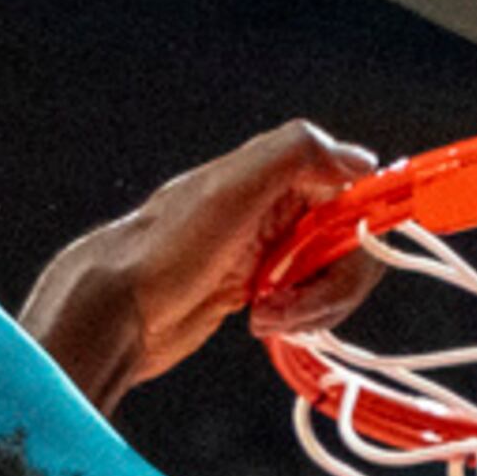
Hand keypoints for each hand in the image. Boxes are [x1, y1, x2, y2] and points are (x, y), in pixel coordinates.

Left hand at [22, 121, 385, 414]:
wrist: (117, 311)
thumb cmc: (165, 249)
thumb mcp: (231, 187)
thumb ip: (295, 154)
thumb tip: (360, 159)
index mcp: (278, 174)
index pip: (355, 194)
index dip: (359, 232)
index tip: (338, 261)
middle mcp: (279, 208)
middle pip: (352, 245)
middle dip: (331, 284)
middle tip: (292, 303)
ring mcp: (272, 251)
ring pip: (332, 280)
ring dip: (311, 308)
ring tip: (266, 315)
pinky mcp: (262, 290)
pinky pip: (308, 305)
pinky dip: (295, 320)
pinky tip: (259, 321)